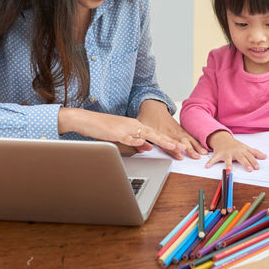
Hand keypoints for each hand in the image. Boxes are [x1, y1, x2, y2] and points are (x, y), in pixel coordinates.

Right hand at [58, 107, 184, 155]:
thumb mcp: (122, 136)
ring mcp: (124, 128)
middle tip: (183, 148)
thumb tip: (147, 147)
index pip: (155, 134)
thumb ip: (135, 141)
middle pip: (155, 133)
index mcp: (135, 126)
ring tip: (172, 145)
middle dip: (170, 141)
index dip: (168, 140)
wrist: (85, 120)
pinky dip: (135, 140)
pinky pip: (127, 136)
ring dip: (159, 140)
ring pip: (145, 134)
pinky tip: (144, 143)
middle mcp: (133, 125)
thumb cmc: (102, 128)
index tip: (180, 146)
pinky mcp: (114, 131)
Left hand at [137, 100, 206, 159]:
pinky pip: (189, 136)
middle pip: (182, 141)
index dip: (175, 149)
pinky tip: (202, 147)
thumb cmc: (147, 118)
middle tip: (197, 156)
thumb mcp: (141, 128)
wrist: (153, 106)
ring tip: (203, 153)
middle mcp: (171, 131)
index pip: (169, 143)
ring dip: (196, 146)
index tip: (181, 156)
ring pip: (188, 138)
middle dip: (190, 149)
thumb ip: (141, 140)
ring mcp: (177, 129)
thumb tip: (140, 149)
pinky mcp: (180, 128)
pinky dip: (196, 141)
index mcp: (161, 131)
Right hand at [205, 130, 266, 171]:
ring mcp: (226, 153)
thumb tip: (265, 156)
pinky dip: (210, 162)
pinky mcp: (218, 154)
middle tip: (249, 169)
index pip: (249, 156)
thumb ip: (255, 152)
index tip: (257, 168)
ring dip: (228, 164)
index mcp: (242, 150)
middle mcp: (235, 152)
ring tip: (229, 170)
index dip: (254, 162)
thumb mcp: (246, 148)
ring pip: (228, 159)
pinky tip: (207, 166)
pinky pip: (214, 159)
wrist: (222, 138)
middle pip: (241, 158)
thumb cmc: (235, 145)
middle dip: (245, 163)